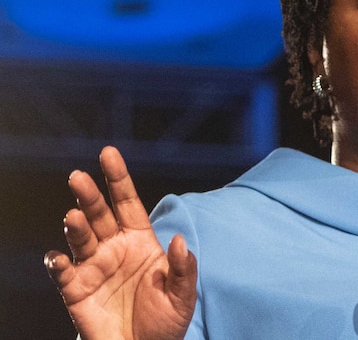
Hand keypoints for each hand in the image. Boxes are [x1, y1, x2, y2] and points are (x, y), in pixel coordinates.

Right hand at [44, 146, 196, 339]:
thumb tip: (179, 240)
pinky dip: (56, 264)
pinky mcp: (76, 291)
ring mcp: (93, 268)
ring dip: (75, 226)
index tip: (108, 153)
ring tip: (74, 217)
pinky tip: (58, 258)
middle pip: (99, 214)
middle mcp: (113, 248)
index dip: (117, 178)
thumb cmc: (164, 322)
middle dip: (89, 195)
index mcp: (140, 242)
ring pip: (80, 238)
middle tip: (79, 177)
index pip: (127, 202)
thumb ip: (183, 268)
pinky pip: (62, 273)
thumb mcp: (183, 296)